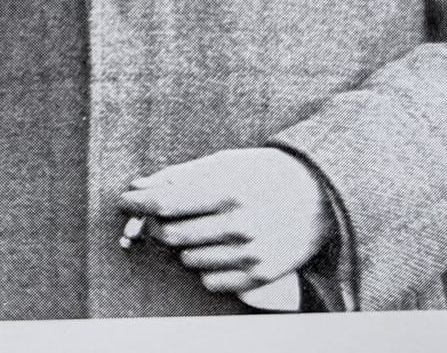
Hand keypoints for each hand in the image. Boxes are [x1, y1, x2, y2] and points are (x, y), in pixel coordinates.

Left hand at [117, 148, 331, 294]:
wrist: (321, 196)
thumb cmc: (264, 172)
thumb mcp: (223, 163)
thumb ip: (178, 176)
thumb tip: (137, 187)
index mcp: (228, 191)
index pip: (165, 204)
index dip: (137, 204)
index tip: (125, 202)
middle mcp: (239, 225)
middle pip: (170, 235)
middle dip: (157, 225)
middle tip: (162, 216)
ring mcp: (251, 254)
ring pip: (188, 260)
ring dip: (186, 246)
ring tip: (206, 228)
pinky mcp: (260, 275)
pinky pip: (210, 282)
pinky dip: (207, 267)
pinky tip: (221, 248)